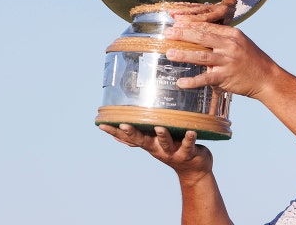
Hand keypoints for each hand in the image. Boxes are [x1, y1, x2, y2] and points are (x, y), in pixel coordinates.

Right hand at [98, 124, 212, 182]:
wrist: (194, 171)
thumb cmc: (173, 151)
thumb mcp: (154, 146)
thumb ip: (140, 139)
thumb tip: (118, 133)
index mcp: (149, 144)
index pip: (129, 138)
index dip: (115, 132)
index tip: (102, 124)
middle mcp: (158, 149)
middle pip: (143, 141)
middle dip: (133, 134)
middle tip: (124, 125)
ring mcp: (173, 152)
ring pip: (166, 143)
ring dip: (162, 135)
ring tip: (159, 127)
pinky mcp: (188, 153)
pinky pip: (189, 145)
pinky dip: (190, 138)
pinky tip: (191, 131)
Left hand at [163, 19, 281, 99]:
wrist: (267, 78)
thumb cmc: (251, 60)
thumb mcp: (240, 43)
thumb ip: (222, 39)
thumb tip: (200, 35)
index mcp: (232, 34)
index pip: (207, 27)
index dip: (190, 25)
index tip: (176, 23)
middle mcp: (230, 46)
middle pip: (201, 37)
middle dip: (182, 34)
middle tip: (167, 33)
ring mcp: (227, 61)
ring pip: (201, 56)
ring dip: (183, 55)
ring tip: (169, 54)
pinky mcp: (226, 77)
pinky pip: (206, 78)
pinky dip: (192, 81)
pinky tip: (181, 82)